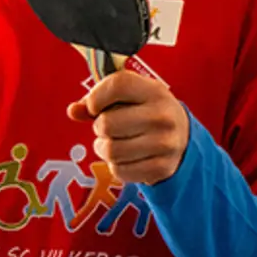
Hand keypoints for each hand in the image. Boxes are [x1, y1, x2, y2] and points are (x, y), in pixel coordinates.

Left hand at [66, 70, 188, 185]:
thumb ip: (97, 100)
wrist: (183, 138)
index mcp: (154, 91)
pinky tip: (125, 157)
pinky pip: (119, 171)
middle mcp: (162, 116)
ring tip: (114, 142)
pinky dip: (115, 166)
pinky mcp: (161, 168)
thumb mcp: (128, 97)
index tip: (95, 106)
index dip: (96, 97)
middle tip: (108, 128)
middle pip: (106, 124)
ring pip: (110, 150)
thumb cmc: (145, 111)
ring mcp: (165, 144)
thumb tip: (73, 111)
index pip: (117, 85)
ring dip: (103, 148)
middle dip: (99, 127)